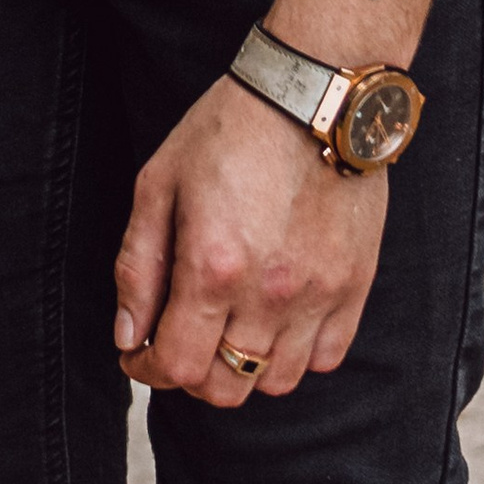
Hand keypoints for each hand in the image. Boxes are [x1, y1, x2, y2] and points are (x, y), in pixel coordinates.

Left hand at [114, 73, 387, 404]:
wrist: (313, 95)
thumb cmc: (231, 129)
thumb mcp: (159, 182)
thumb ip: (138, 266)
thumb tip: (129, 337)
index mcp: (213, 265)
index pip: (178, 365)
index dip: (149, 369)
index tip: (138, 353)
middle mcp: (269, 293)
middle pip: (226, 388)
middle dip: (191, 374)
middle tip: (181, 340)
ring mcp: (319, 295)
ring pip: (276, 382)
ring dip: (244, 366)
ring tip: (229, 326)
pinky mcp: (355, 287)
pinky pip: (326, 358)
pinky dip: (296, 353)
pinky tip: (276, 318)